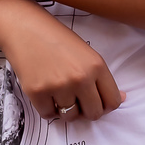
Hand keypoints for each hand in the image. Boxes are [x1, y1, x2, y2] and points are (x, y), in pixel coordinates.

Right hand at [0, 0, 124, 121]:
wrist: (24, 27)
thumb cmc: (56, 39)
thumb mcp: (86, 52)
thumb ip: (101, 77)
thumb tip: (120, 97)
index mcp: (97, 65)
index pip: (113, 102)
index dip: (105, 105)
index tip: (95, 101)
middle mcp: (81, 78)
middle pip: (94, 114)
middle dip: (86, 110)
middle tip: (76, 99)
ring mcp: (59, 86)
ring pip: (70, 117)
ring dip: (66, 110)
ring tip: (59, 93)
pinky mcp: (38, 93)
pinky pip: (49, 115)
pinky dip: (47, 108)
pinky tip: (45, 92)